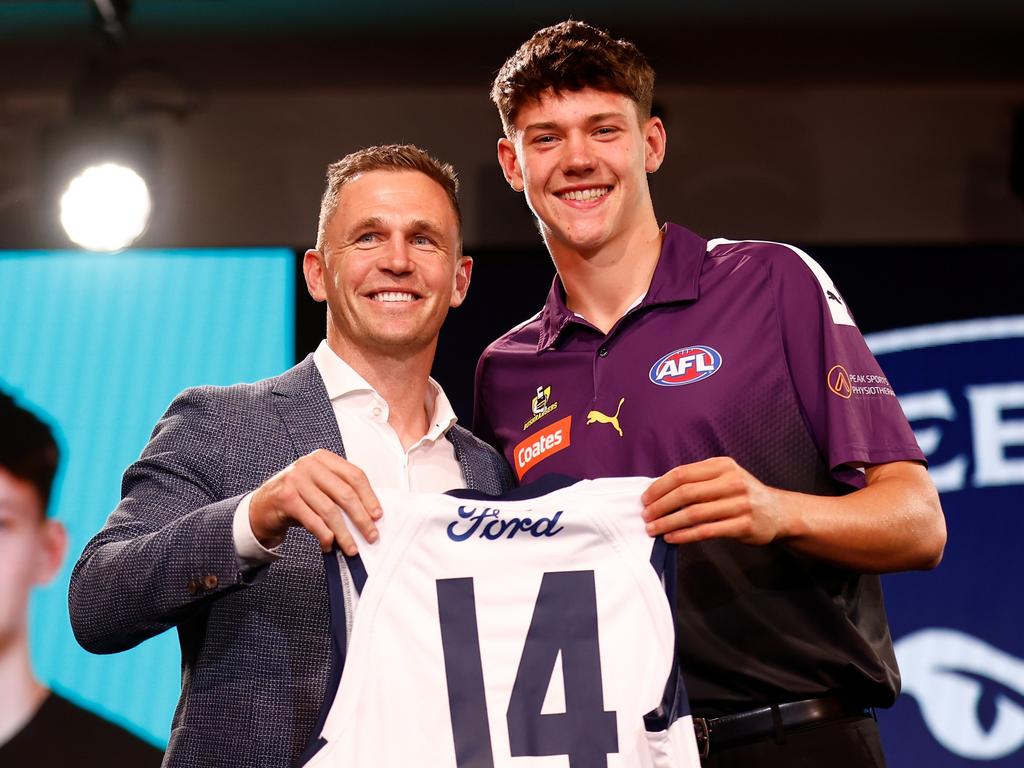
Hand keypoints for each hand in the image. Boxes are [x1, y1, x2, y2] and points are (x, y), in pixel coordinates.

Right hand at [249, 449, 381, 554]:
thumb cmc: (298, 497)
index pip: (355, 475)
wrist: (263, 506)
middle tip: (371, 535)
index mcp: (323, 458)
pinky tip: (329, 545)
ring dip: (344, 533)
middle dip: (361, 518)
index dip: (369, 497)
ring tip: (351, 548)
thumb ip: (340, 493)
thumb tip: (369, 516)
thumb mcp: (320, 487)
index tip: (377, 516)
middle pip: (345, 493)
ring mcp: (296, 480)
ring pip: (330, 510)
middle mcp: (310, 465)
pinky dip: (325, 536)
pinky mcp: (286, 498)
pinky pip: (313, 521)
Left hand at [641, 457, 788, 545]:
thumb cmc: (742, 494)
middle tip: (646, 516)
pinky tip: (672, 538)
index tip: (645, 499)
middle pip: (686, 493)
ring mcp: (740, 504)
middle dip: (660, 506)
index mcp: (722, 466)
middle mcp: (732, 482)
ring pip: (694, 514)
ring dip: (668, 522)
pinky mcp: (744, 525)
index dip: (659, 487)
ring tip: (653, 529)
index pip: (682, 474)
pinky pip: (707, 531)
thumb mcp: (724, 477)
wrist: (779, 512)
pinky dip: (685, 535)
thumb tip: (659, 491)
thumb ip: (697, 480)